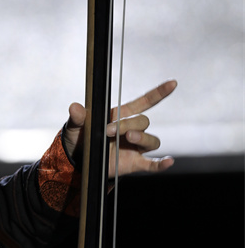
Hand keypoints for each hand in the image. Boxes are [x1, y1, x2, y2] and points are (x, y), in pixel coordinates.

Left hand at [62, 80, 176, 176]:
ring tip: (128, 138)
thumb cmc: (80, 139)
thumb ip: (78, 117)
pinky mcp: (134, 163)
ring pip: (152, 140)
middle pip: (143, 122)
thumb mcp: (76, 126)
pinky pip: (153, 164)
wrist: (77, 160)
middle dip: (128, 124)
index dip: (158, 93)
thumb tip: (74, 107)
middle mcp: (132, 130)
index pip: (144, 102)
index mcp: (121, 116)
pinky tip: (167, 162)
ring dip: (143, 137)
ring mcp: (135, 147)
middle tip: (110, 130)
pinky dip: (161, 164)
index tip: (172, 83)